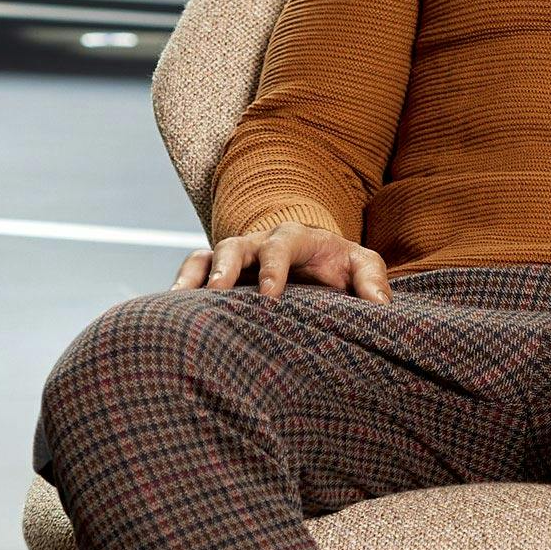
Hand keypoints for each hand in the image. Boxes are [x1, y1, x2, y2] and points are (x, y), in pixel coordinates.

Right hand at [174, 220, 388, 301]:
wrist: (316, 260)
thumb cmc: (339, 265)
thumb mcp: (362, 265)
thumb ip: (372, 279)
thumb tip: (381, 305)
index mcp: (295, 238)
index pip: (280, 246)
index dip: (274, 268)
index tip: (271, 297)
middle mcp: (258, 243)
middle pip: (234, 246)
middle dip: (224, 268)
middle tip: (215, 294)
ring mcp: (234, 258)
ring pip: (204, 257)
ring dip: (192, 278)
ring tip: (177, 301)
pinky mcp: (218, 274)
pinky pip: (192, 273)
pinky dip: (180, 288)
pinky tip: (169, 311)